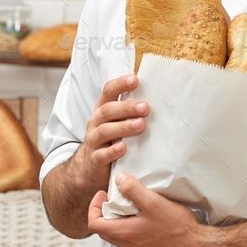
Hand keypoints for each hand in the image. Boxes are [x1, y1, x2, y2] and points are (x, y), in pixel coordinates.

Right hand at [76, 74, 149, 190]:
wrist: (88, 167)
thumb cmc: (109, 139)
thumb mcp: (116, 122)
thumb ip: (129, 111)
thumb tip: (159, 97)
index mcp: (103, 109)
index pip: (108, 91)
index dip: (120, 84)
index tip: (135, 79)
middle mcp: (96, 122)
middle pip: (108, 110)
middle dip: (127, 107)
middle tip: (145, 107)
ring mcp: (94, 140)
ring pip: (105, 131)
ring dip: (123, 127)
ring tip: (140, 125)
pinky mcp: (95, 159)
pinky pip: (102, 154)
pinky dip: (112, 151)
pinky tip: (123, 148)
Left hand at [87, 172, 216, 246]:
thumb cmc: (176, 228)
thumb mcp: (153, 202)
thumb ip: (133, 190)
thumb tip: (120, 180)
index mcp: (123, 233)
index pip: (94, 223)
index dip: (94, 207)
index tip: (103, 195)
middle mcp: (128, 245)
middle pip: (106, 230)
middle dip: (107, 212)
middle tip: (116, 198)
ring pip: (120, 235)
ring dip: (121, 220)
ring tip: (133, 205)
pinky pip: (134, 239)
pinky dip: (134, 227)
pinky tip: (148, 218)